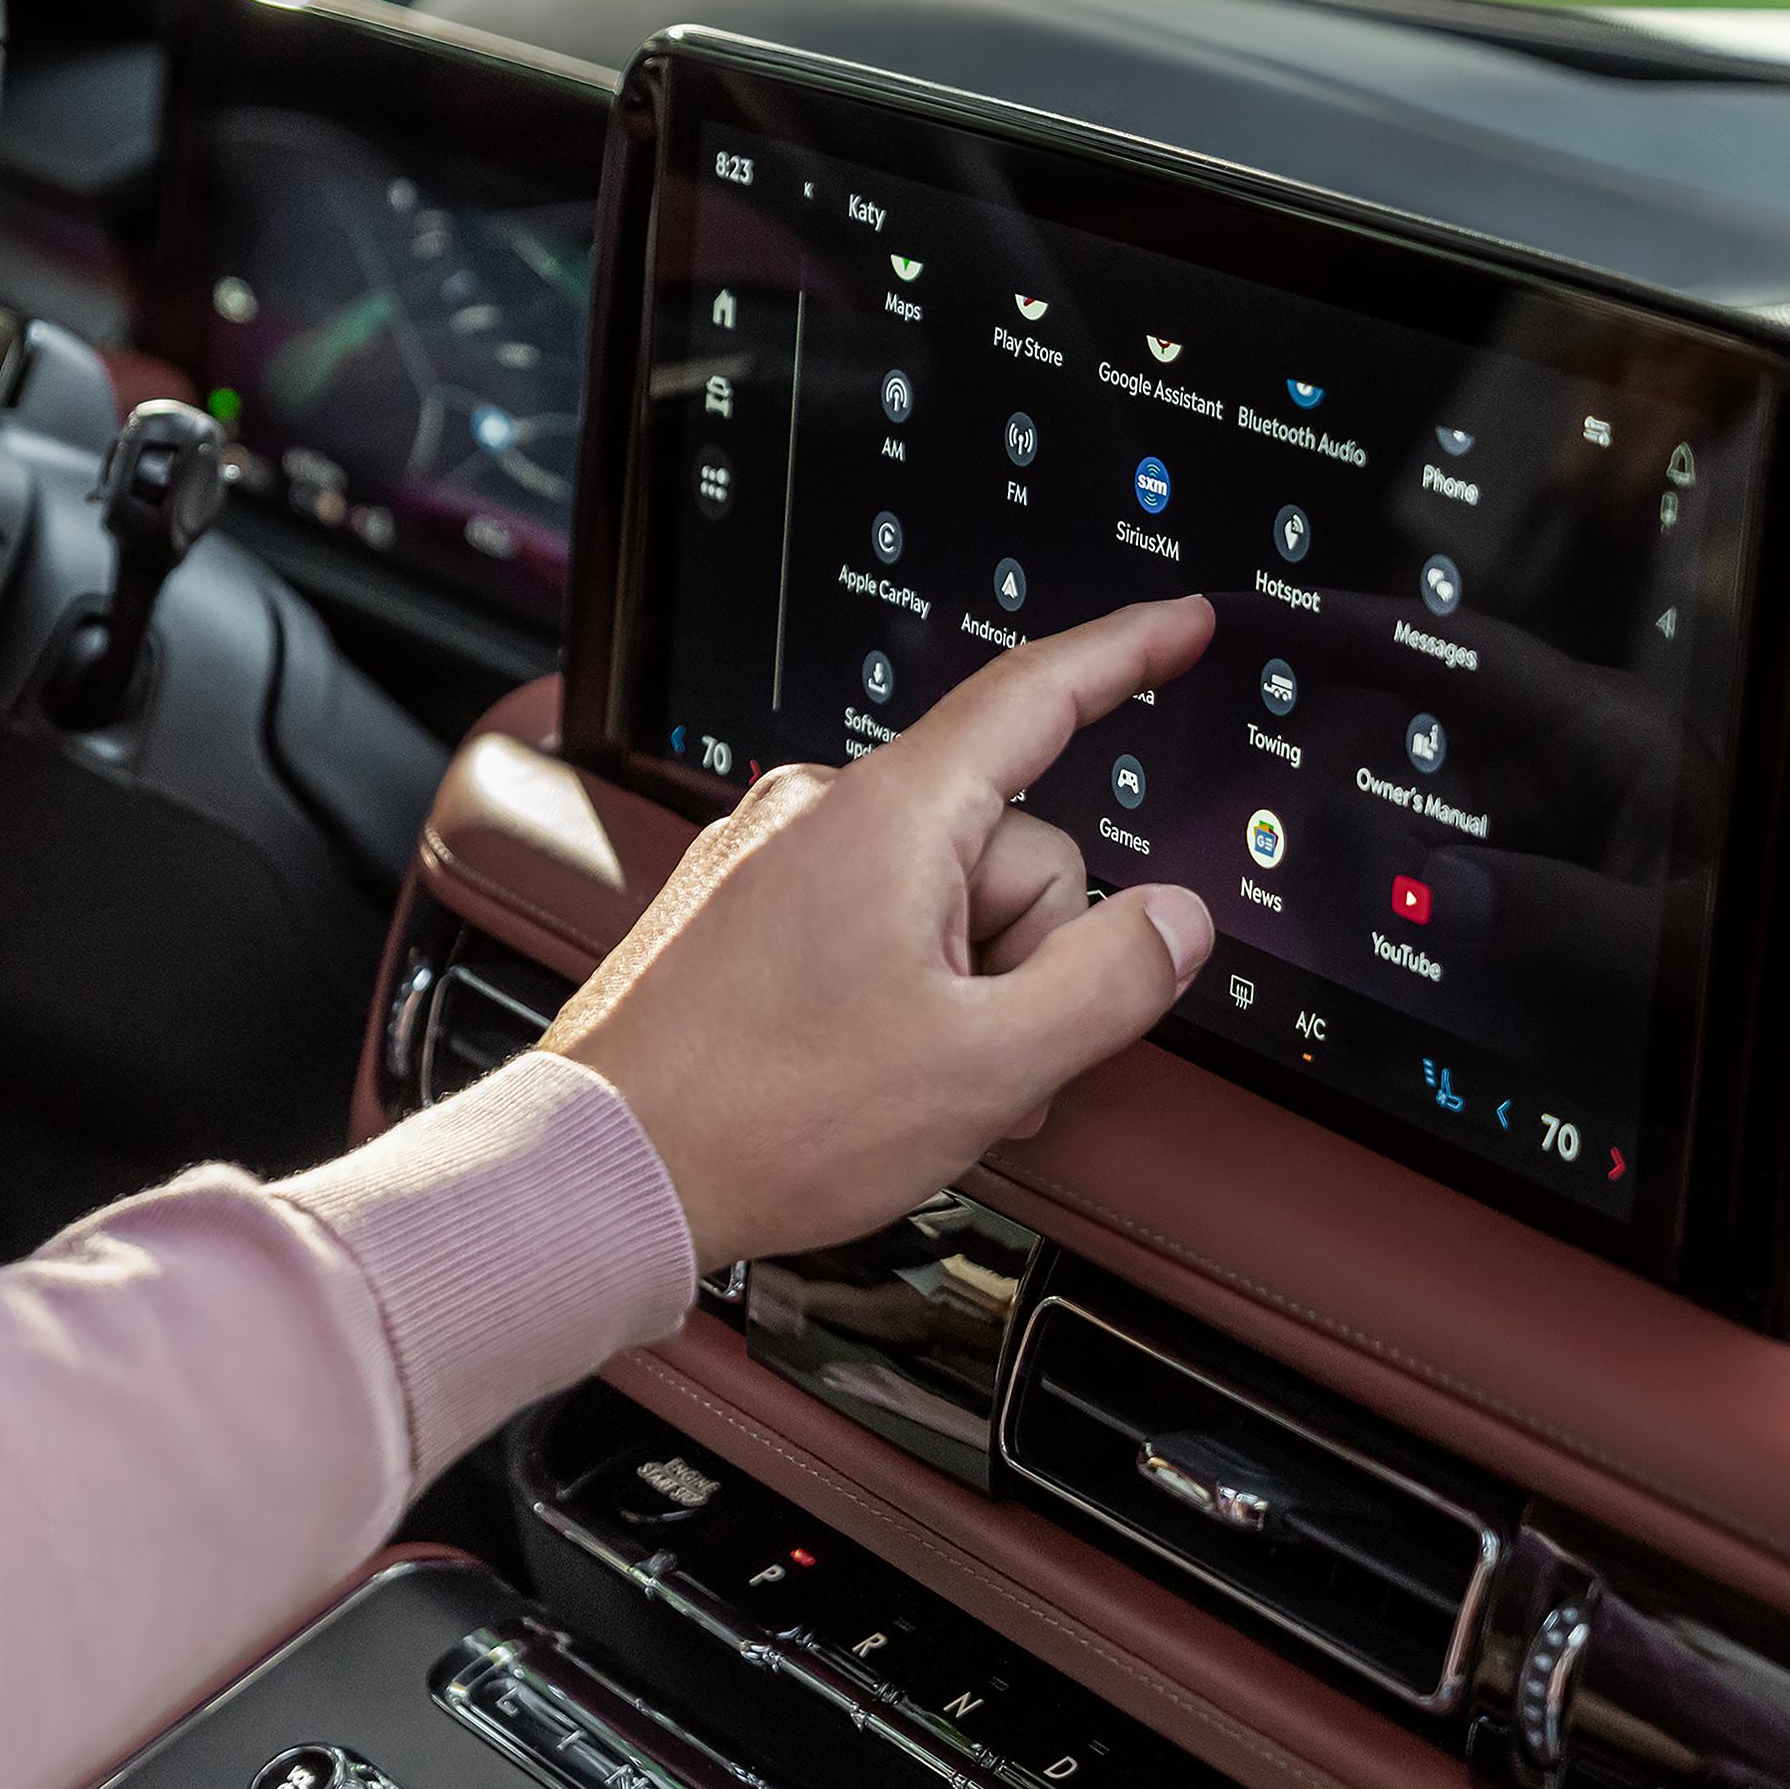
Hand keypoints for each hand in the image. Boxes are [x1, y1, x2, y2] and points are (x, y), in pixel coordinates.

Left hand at [544, 599, 1218, 1267]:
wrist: (608, 1165)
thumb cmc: (764, 1116)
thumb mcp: (986, 1064)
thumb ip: (1110, 981)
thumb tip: (1174, 921)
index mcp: (888, 815)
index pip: (1034, 697)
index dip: (1124, 654)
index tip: (1180, 623)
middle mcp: (819, 810)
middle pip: (1007, 842)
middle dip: (1026, 953)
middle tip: (977, 1053)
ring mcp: (771, 858)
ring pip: (942, 895)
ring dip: (966, 987)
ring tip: (914, 1076)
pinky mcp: (741, 909)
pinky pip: (870, 921)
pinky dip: (902, 989)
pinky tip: (873, 1067)